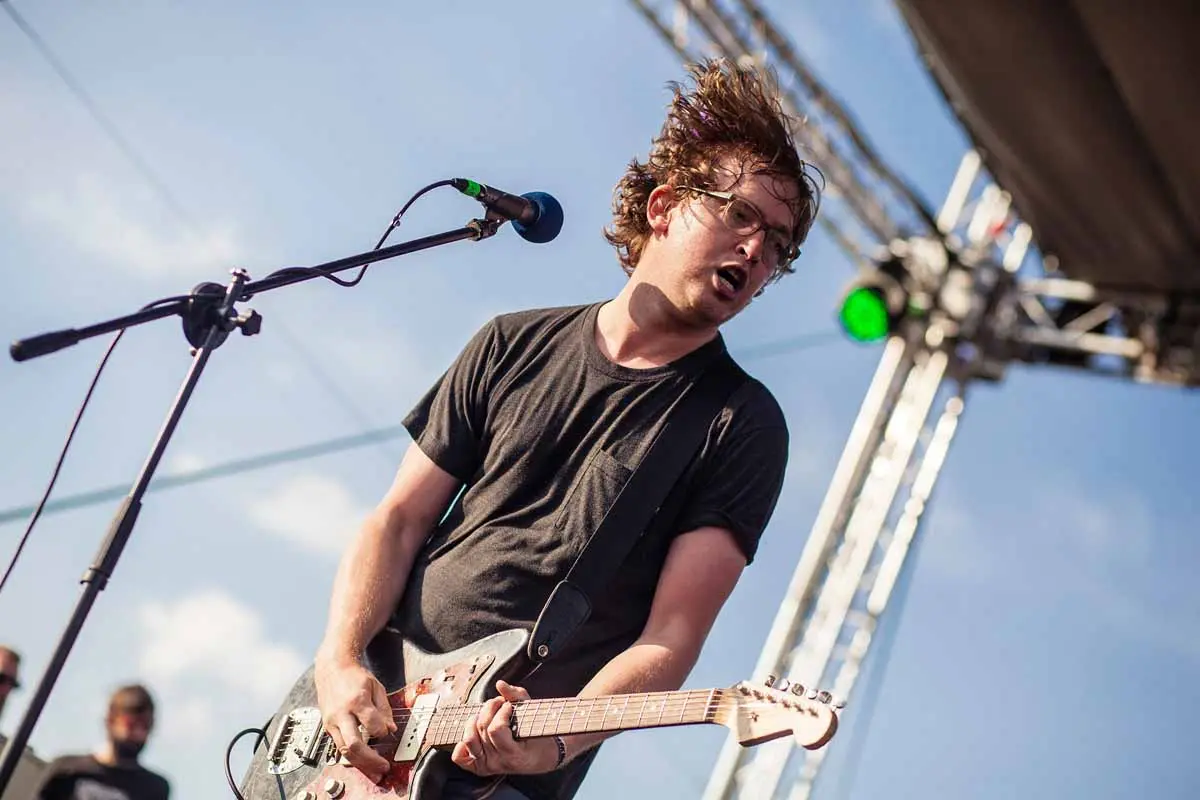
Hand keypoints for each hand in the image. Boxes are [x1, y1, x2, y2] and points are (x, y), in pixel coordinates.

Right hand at [314, 657, 397, 783]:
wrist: (332, 669)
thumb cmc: (354, 676)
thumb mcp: (376, 687)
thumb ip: (384, 709)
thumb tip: (390, 729)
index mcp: (356, 700)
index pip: (373, 725)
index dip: (383, 732)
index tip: (388, 732)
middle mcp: (341, 713)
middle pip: (353, 744)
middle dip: (370, 760)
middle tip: (383, 768)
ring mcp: (331, 722)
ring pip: (343, 751)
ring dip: (360, 764)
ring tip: (374, 772)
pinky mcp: (327, 727)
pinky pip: (339, 746)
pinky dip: (351, 756)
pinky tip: (362, 762)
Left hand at [451, 680, 561, 776]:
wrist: (541, 759)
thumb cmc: (538, 738)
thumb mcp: (533, 715)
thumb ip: (517, 696)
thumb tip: (500, 684)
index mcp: (514, 754)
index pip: (496, 730)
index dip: (501, 712)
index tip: (509, 705)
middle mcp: (498, 762)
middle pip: (482, 729)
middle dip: (490, 709)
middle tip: (499, 704)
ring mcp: (487, 766)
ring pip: (469, 740)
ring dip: (474, 721)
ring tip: (485, 715)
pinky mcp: (479, 767)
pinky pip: (460, 757)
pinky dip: (462, 744)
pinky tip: (474, 733)